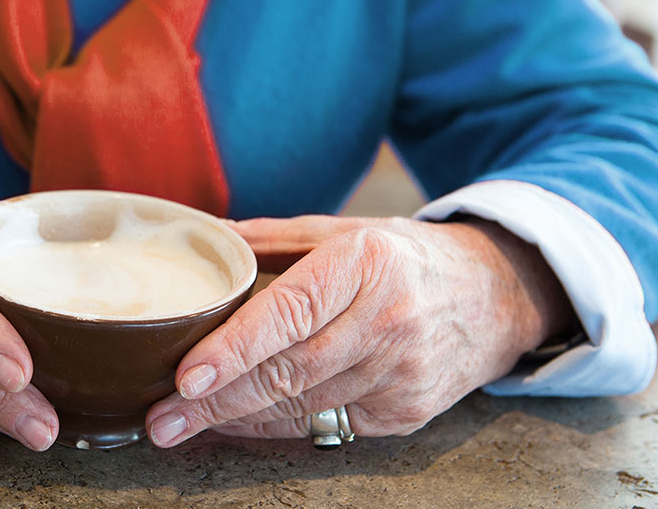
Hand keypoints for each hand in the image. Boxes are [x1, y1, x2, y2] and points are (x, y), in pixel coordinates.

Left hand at [144, 215, 575, 445]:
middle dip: (216, 402)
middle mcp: (387, 321)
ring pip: (302, 407)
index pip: (290, 313)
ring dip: (236, 420)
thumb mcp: (347, 229)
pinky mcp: (407, 411)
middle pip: (287, 373)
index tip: (186, 375)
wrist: (496, 293)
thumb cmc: (405, 257)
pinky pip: (327, 426)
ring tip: (180, 425)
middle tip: (160, 419)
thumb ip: (274, 238)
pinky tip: (236, 424)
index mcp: (365, 263)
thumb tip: (204, 237)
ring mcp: (402, 373)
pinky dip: (275, 428)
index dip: (235, 349)